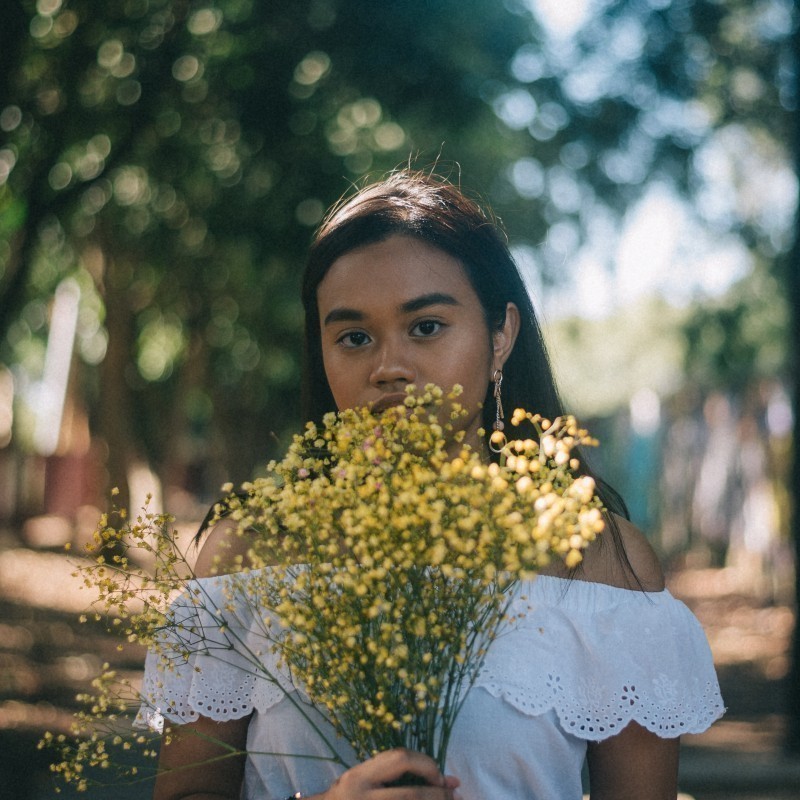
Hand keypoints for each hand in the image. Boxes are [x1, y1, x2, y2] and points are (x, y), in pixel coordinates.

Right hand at [316, 748, 460, 798]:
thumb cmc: (347, 798)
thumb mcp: (364, 780)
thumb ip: (396, 776)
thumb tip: (449, 781)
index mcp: (359, 776)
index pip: (400, 759)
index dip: (427, 765)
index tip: (440, 777)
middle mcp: (362, 797)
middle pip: (411, 795)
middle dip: (439, 796)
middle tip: (454, 797)